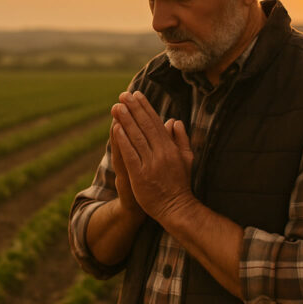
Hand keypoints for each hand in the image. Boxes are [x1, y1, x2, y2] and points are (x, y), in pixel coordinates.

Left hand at [110, 91, 194, 222]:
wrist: (176, 208)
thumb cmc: (180, 183)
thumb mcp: (187, 159)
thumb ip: (181, 139)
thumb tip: (175, 120)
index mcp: (171, 148)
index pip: (156, 123)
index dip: (145, 108)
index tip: (136, 95)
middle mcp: (161, 153)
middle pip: (145, 126)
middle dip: (133, 109)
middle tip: (123, 95)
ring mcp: (150, 164)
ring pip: (136, 137)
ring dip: (126, 120)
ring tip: (117, 106)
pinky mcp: (140, 175)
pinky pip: (130, 154)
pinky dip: (123, 140)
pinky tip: (116, 128)